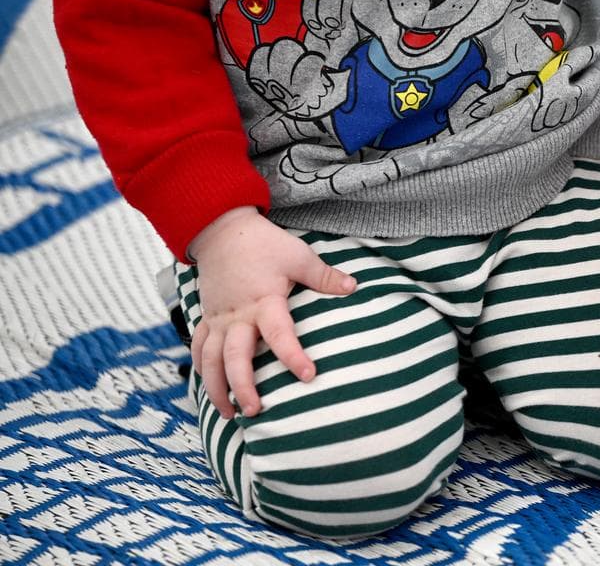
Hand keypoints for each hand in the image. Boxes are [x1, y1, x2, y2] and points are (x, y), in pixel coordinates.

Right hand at [187, 206, 356, 419]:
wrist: (221, 230)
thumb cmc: (263, 243)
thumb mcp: (298, 255)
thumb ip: (324, 276)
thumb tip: (354, 286)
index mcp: (263, 302)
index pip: (280, 334)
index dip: (293, 356)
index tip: (308, 375)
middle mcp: (237, 316)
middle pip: (235, 357)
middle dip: (243, 386)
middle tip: (255, 411)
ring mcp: (217, 319)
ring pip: (210, 360)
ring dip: (217, 388)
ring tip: (229, 414)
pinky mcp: (207, 318)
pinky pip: (199, 348)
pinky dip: (201, 370)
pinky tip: (210, 389)